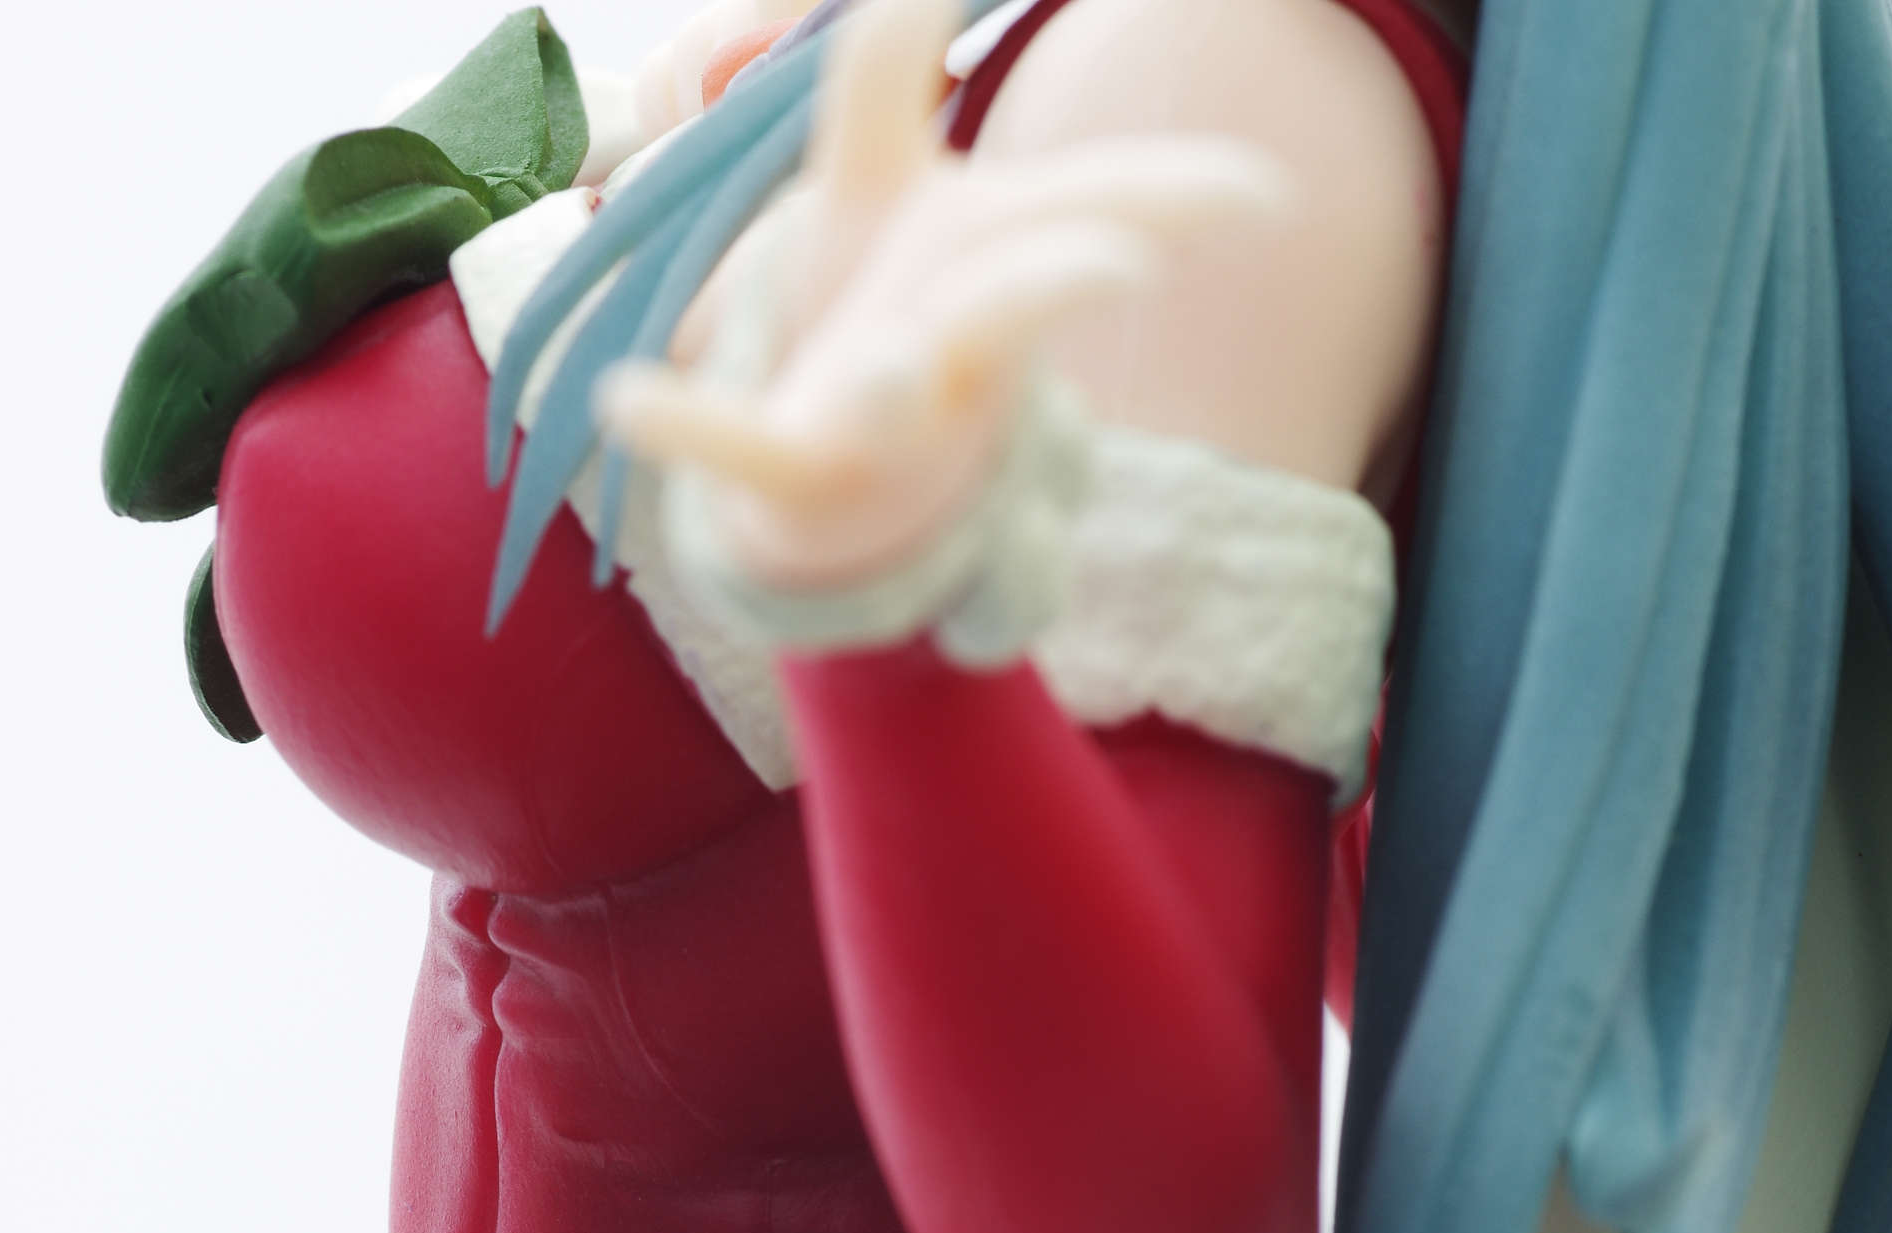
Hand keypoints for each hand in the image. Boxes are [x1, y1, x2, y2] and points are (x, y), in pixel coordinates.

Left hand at [597, 0, 1292, 591]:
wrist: (834, 498)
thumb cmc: (877, 317)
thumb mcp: (874, 182)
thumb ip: (883, 75)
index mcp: (983, 263)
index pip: (1099, 212)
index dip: (1176, 194)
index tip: (1266, 199)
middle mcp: (952, 341)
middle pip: (1026, 298)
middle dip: (1073, 274)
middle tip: (1129, 261)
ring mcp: (880, 417)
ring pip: (908, 396)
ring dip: (905, 383)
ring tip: (904, 366)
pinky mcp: (794, 471)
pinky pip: (736, 448)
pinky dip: (684, 427)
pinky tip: (624, 400)